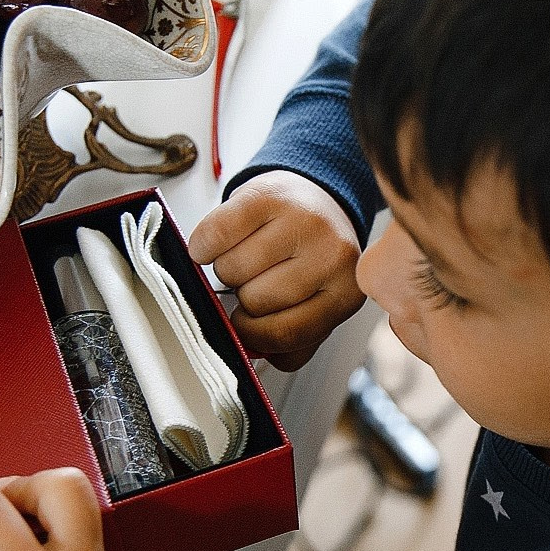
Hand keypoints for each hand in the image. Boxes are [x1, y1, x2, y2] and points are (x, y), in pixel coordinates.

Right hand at [190, 170, 362, 370]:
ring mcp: (304, 222)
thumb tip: (250, 355)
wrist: (316, 199)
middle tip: (253, 279)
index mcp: (345, 294)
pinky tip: (216, 244)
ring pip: (232, 270)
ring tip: (244, 257)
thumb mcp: (314, 303)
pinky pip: (215, 234)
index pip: (287, 334)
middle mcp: (333, 256)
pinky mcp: (271, 195)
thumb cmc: (309, 257)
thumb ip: (290, 339)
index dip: (254, 336)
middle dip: (243, 295)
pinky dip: (204, 245)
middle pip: (255, 301)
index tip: (242, 327)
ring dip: (225, 269)